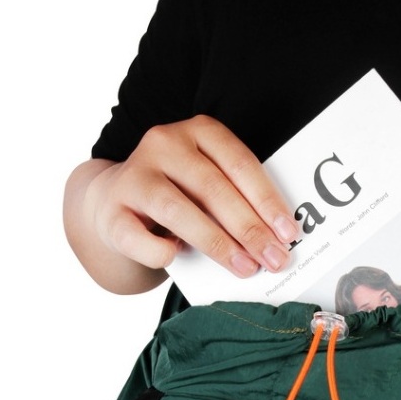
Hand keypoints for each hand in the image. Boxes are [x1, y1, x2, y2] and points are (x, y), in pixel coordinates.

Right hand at [84, 114, 298, 279]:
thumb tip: (275, 239)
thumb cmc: (178, 196)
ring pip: (178, 211)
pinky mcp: (112, 211)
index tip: (288, 233)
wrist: (115, 203)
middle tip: (274, 259)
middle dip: (249, 229)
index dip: (267, 200)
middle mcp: (164, 144)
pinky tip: (177, 257)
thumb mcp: (208, 184)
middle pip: (213, 188)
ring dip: (217, 244)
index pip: (239, 163)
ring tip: (244, 267)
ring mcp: (134, 176)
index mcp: (197, 131)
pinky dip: (161, 251)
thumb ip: (236, 199)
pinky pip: (139, 237)